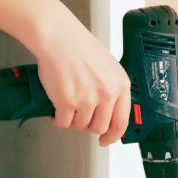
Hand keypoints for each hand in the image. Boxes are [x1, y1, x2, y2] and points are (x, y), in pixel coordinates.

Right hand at [33, 19, 130, 145]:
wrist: (59, 37)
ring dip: (72, 120)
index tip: (106, 140)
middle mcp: (107, 93)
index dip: (113, 136)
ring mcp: (87, 99)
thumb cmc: (79, 48)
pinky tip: (55, 110)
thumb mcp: (108, 68)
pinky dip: (57, 119)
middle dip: (88, 126)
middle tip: (79, 117)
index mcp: (120, 85)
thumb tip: (109, 114)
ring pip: (80, 126)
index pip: (121, 122)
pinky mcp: (67, 102)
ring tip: (66, 105)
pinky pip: (63, 123)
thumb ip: (111, 90)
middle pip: (99, 127)